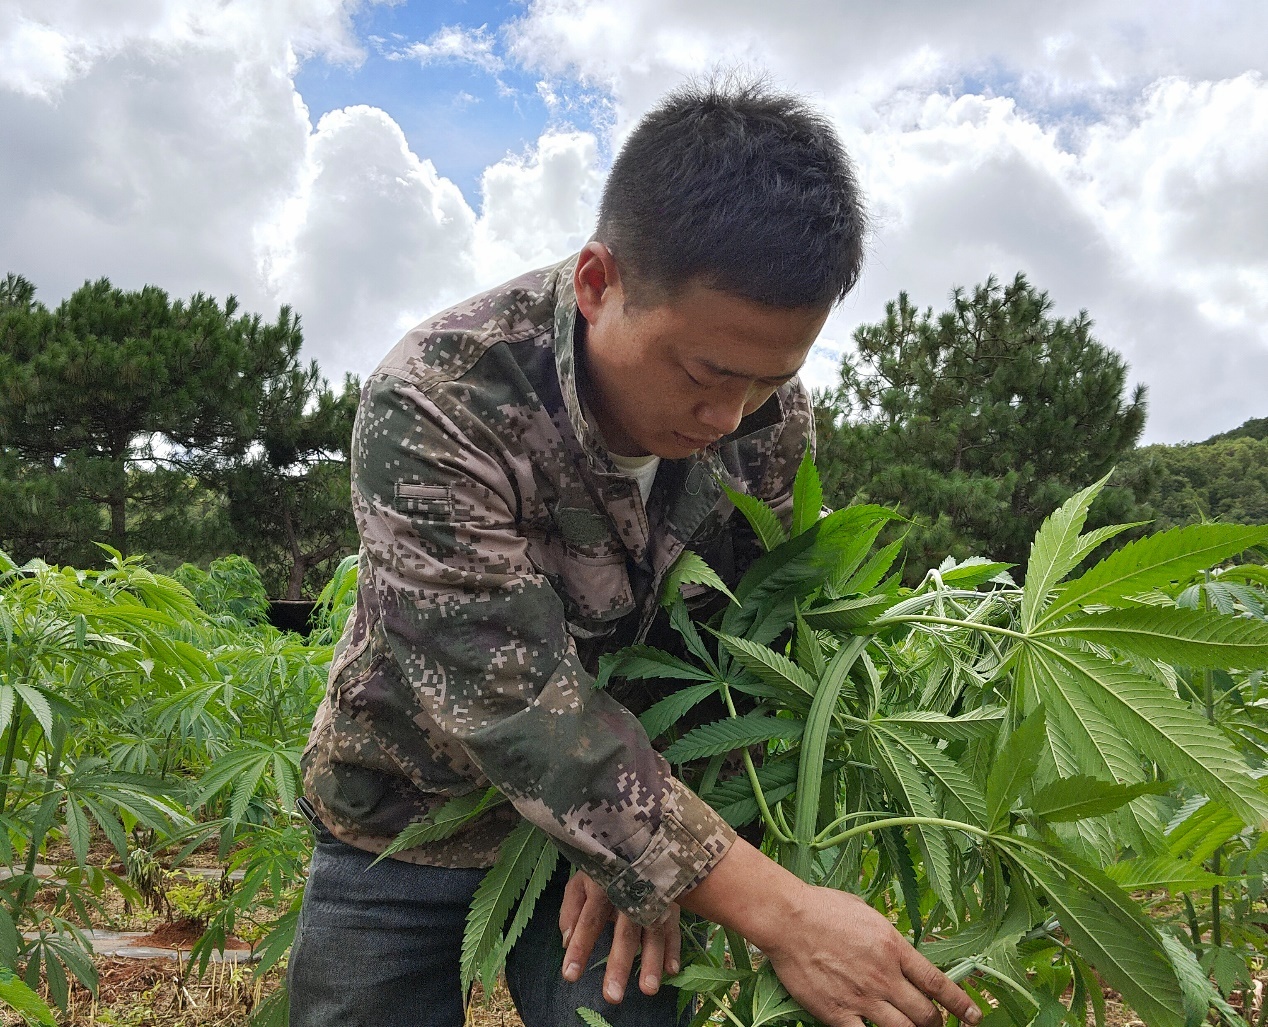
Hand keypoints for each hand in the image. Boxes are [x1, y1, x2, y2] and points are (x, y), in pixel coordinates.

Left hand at [558, 871, 681, 1004]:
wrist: (637, 839)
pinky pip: (674, 926)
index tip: (569, 975)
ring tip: (647, 989)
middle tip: (612, 996)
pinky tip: (671, 971)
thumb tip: (566, 941)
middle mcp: (630, 891)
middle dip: (619, 964)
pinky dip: (674, 949)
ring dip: (652, 961)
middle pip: (625, 932)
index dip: (580, 947)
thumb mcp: (580, 881)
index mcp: (603, 884)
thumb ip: (571, 910)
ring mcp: (654, 895)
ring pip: (654, 931)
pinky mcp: (672, 900)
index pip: (589, 920)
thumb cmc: (603, 867)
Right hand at [763, 887, 978, 1026]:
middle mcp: (884, 976)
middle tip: (935, 1025)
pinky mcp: (838, 1013)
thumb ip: (887, 937)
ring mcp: (862, 997)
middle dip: (936, 1024)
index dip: (961, 1004)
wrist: (788, 918)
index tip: (975, 1016)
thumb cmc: (823, 908)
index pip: (938, 983)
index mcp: (894, 947)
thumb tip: (899, 950)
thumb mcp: (866, 913)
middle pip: (926, 1014)